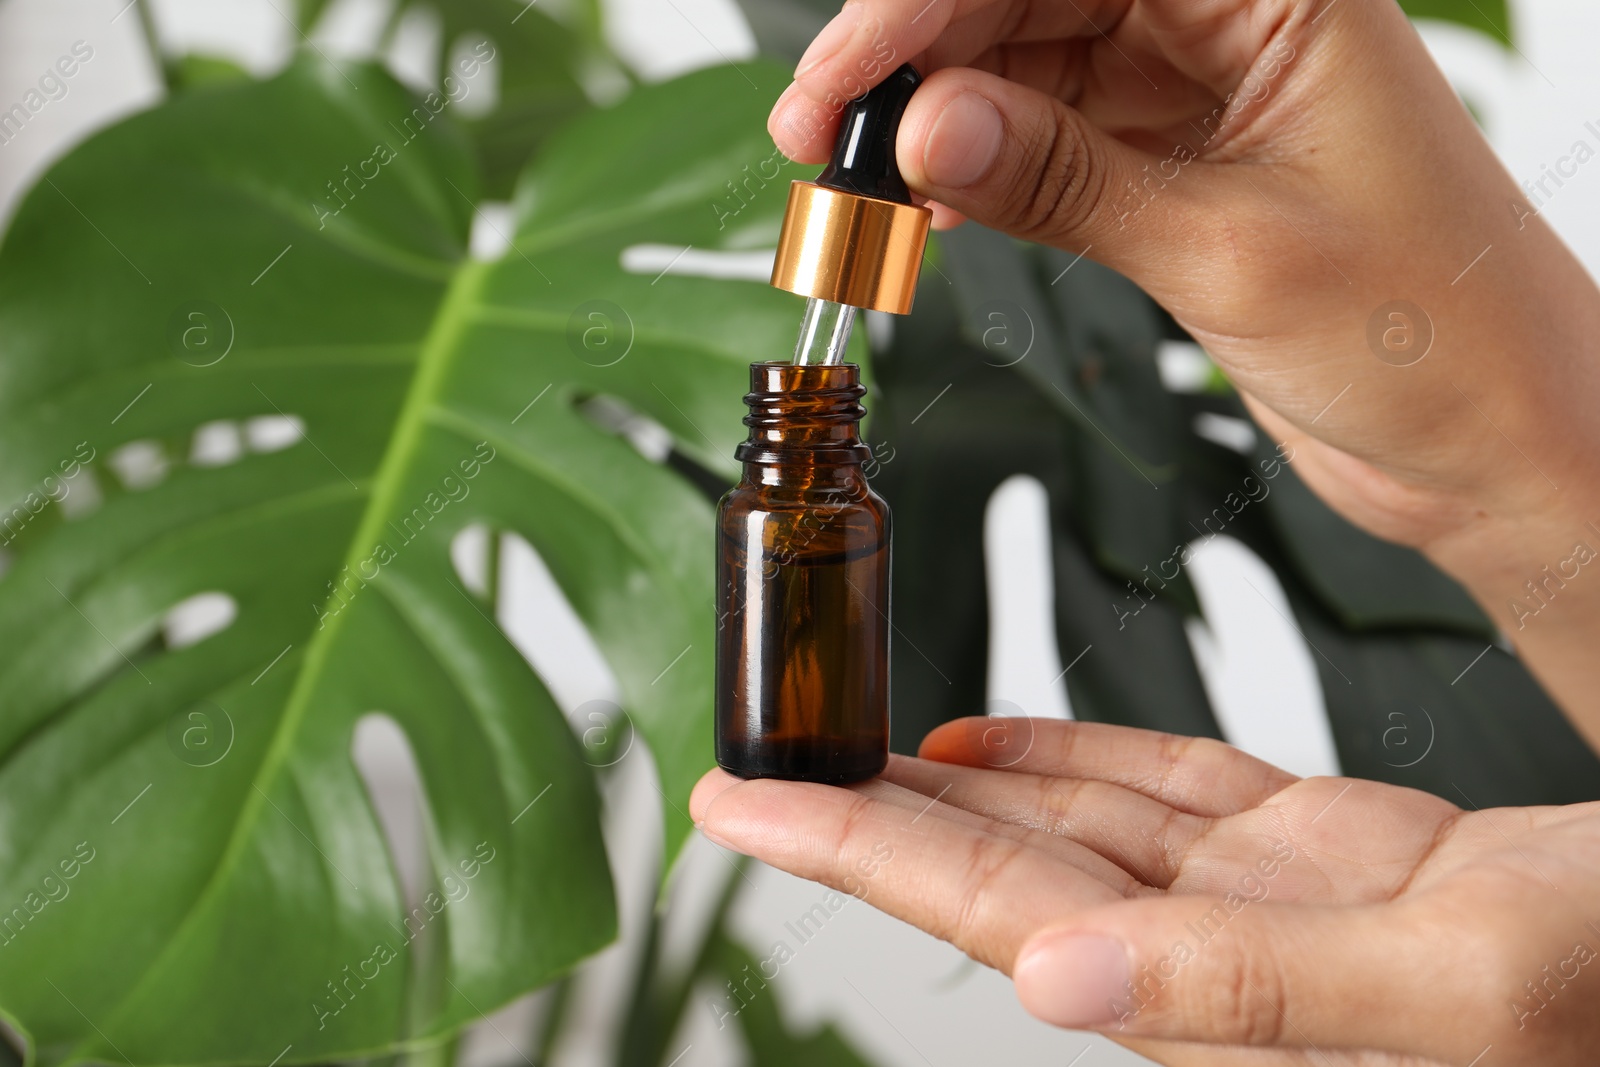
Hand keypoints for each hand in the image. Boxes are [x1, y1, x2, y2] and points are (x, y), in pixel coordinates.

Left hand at [690, 718, 1599, 1064]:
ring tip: (848, 741)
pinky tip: (993, 741)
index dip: (855, 856)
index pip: (992, 916)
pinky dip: (1076, 761)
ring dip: (952, 787)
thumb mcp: (1462, 985)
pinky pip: (1161, 797)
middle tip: (757, 763)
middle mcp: (1212, 959)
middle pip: (998, 871)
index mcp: (1220, 1004)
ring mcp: (1259, 902)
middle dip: (866, 819)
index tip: (743, 807)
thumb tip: (1058, 984)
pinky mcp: (1316, 853)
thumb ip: (1257, 994)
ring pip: (1066, 828)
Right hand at [769, 0, 1599, 742]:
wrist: (1497, 446)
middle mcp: (1235, 22)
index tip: (844, 81)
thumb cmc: (1437, 338)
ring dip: (937, 127)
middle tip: (823, 143)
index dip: (933, 4)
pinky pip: (1047, 145)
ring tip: (863, 194)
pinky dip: (980, 178)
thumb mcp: (1232, 252)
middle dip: (916, 63)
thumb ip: (1066, 180)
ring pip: (1026, 69)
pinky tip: (927, 215)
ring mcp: (1200, 95)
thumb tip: (924, 127)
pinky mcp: (1174, 169)